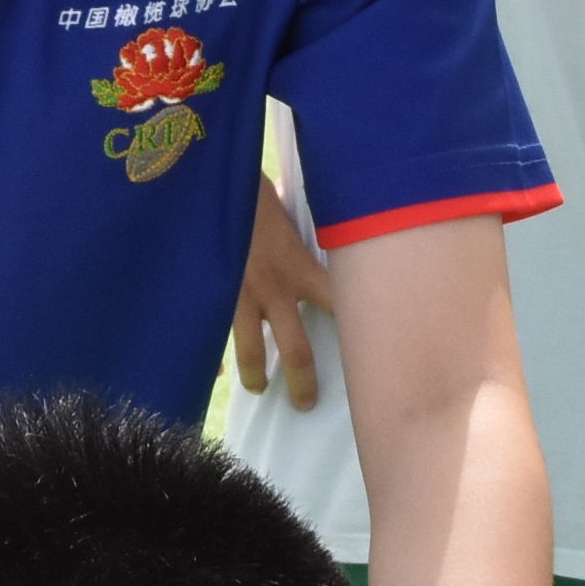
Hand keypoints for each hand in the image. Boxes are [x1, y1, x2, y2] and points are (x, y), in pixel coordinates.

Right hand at [230, 174, 335, 408]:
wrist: (210, 183)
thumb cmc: (254, 187)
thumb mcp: (292, 204)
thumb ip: (306, 226)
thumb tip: (329, 215)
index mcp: (300, 267)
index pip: (339, 304)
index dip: (357, 327)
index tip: (374, 351)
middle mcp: (273, 290)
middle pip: (296, 349)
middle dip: (303, 380)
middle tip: (307, 403)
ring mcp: (240, 295)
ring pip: (251, 348)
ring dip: (257, 372)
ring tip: (258, 388)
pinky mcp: (213, 292)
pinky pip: (213, 331)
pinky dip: (212, 353)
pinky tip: (215, 371)